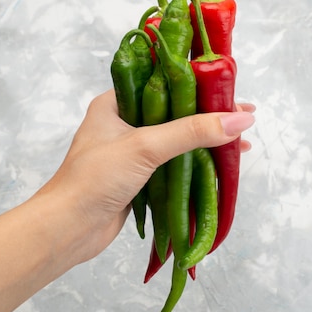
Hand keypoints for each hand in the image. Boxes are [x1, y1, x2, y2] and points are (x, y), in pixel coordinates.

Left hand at [37, 89, 254, 262]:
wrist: (68, 229)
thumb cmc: (95, 179)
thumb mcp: (146, 146)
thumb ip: (192, 131)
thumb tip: (239, 120)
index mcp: (115, 103)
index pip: (162, 82)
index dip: (197, 83)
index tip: (229, 87)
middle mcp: (123, 123)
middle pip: (175, 111)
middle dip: (209, 115)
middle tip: (243, 116)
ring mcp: (131, 151)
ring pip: (177, 139)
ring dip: (206, 140)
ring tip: (240, 142)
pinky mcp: (139, 176)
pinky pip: (174, 163)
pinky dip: (197, 162)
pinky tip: (219, 163)